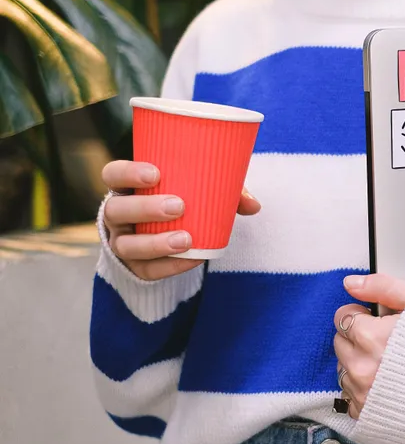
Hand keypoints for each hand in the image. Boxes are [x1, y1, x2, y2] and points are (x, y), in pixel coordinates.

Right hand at [101, 160, 260, 280]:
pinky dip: (170, 266)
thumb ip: (225, 192)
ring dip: (156, 242)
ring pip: (126, 245)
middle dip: (145, 208)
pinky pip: (147, 270)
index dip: (127, 173)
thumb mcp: (201, 193)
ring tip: (186, 239)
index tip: (156, 173)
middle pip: (116, 209)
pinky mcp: (135, 268)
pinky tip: (192, 259)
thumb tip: (253, 205)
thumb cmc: (186, 203)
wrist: (174, 241)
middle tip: (179, 206)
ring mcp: (122, 242)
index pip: (113, 174)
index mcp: (127, 188)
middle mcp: (117, 215)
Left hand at [333, 274, 404, 418]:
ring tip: (391, 364)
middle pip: (340, 343)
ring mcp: (363, 393)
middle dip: (358, 339)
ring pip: (344, 370)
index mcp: (371, 336)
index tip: (377, 320)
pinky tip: (387, 385)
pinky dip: (363, 391)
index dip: (362, 315)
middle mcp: (362, 367)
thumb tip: (351, 283)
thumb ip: (382, 287)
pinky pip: (350, 398)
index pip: (343, 317)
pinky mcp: (367, 414)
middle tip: (387, 342)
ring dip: (359, 364)